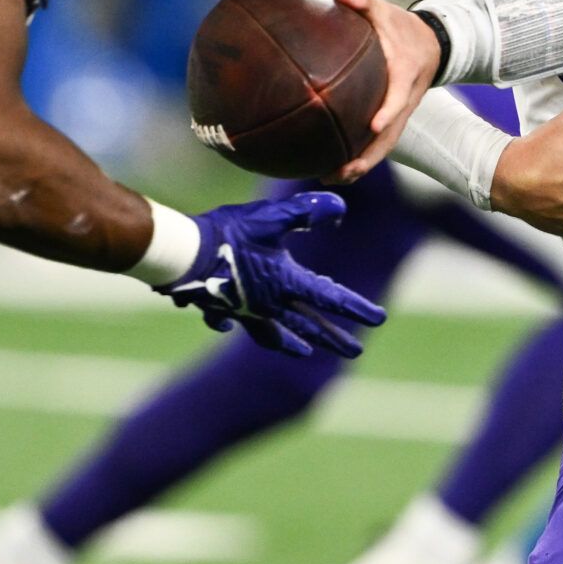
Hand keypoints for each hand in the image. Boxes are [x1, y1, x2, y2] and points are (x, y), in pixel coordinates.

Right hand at [157, 191, 386, 356]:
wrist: (182, 254)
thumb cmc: (228, 233)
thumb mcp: (272, 217)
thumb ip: (307, 211)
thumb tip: (339, 210)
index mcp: (286, 282)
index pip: (330, 297)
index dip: (357, 307)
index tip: (380, 318)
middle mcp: (269, 303)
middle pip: (309, 325)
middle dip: (334, 337)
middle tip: (355, 351)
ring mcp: (244, 310)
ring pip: (275, 333)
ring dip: (294, 343)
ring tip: (306, 352)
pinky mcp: (220, 308)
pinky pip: (232, 322)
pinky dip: (237, 326)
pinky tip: (231, 329)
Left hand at [329, 0, 439, 182]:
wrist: (432, 44)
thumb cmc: (404, 29)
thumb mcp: (387, 12)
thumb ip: (365, 3)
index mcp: (405, 76)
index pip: (398, 97)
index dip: (387, 112)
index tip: (372, 126)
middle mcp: (405, 101)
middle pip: (390, 135)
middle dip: (368, 156)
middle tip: (343, 170)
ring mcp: (400, 113)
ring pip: (384, 145)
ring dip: (362, 164)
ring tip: (332, 176)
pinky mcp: (393, 119)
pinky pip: (379, 142)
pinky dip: (360, 156)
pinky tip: (336, 167)